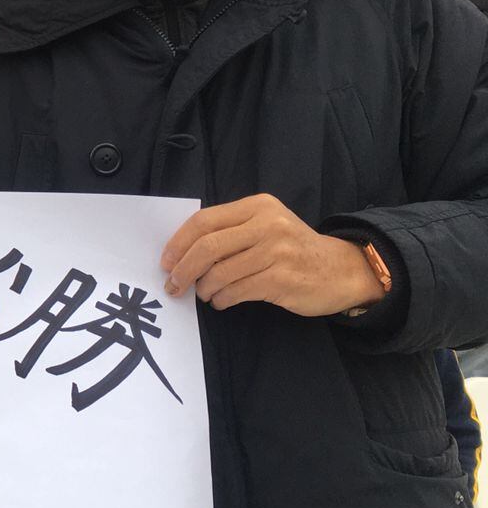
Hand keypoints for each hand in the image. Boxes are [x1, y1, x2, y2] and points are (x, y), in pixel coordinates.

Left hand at [161, 194, 385, 315]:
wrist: (341, 269)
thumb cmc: (293, 249)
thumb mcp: (265, 226)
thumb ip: (230, 231)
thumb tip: (181, 252)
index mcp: (257, 206)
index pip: (204, 221)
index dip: (178, 243)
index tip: (166, 262)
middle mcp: (267, 224)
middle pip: (208, 247)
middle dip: (183, 269)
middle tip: (173, 285)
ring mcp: (277, 251)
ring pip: (220, 272)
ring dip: (204, 288)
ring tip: (204, 294)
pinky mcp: (282, 279)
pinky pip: (236, 291)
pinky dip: (222, 299)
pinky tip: (222, 301)